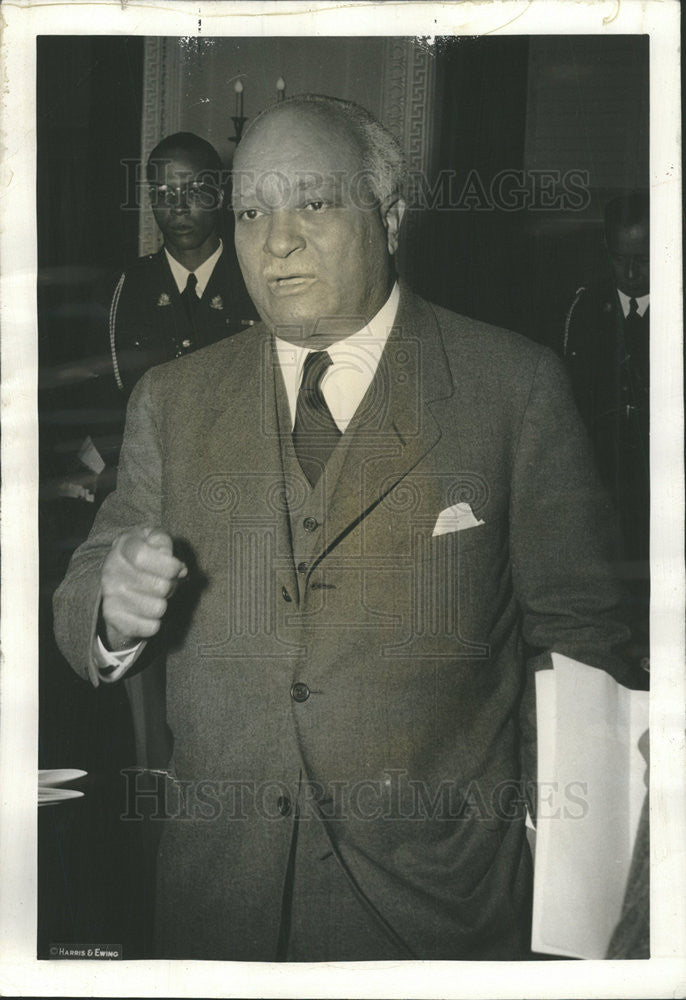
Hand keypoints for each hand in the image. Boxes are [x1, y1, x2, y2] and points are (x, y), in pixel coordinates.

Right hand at [101, 526, 186, 649]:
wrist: (121, 581)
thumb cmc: (149, 557)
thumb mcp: (157, 540)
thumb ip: (166, 545)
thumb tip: (177, 568)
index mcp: (123, 545)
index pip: (142, 557)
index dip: (169, 565)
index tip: (178, 568)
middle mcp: (111, 569)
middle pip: (160, 586)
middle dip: (171, 586)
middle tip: (165, 582)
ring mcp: (110, 594)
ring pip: (158, 608)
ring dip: (163, 603)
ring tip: (154, 595)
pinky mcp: (112, 617)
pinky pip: (151, 627)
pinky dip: (155, 622)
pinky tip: (146, 611)